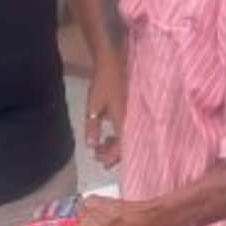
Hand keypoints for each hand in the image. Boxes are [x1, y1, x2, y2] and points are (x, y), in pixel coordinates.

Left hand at [85, 53, 125, 167]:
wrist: (113, 63)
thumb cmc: (103, 84)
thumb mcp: (93, 107)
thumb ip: (93, 127)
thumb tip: (91, 146)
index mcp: (124, 122)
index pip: (122, 147)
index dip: (112, 157)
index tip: (101, 161)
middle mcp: (132, 121)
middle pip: (126, 144)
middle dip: (113, 154)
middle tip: (98, 157)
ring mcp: (133, 115)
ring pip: (127, 137)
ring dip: (114, 145)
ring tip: (100, 147)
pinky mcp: (131, 110)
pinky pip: (126, 128)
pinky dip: (117, 135)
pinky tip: (107, 135)